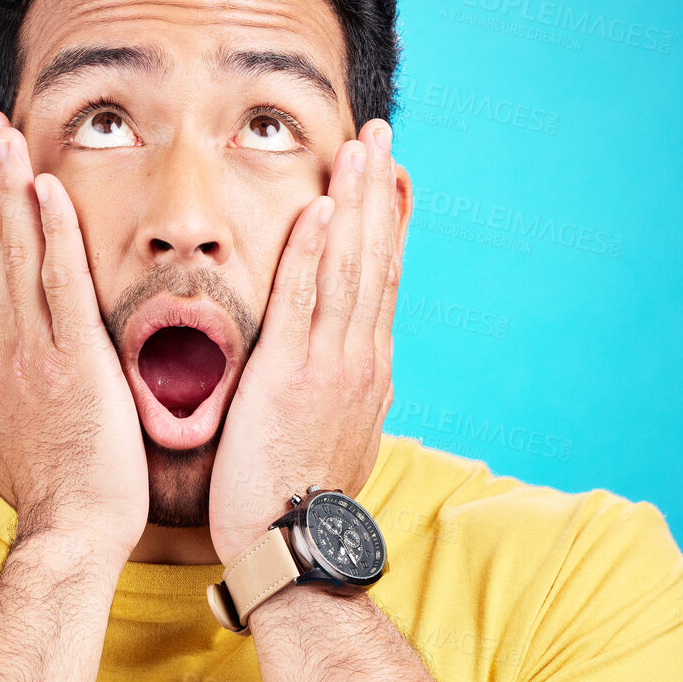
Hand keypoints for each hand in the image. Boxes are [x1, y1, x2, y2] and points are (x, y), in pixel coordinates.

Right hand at [0, 110, 148, 560]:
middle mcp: (3, 348)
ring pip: (14, 254)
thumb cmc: (63, 494)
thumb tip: (21, 378)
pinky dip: (52, 233)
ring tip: (5, 136)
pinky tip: (47, 189)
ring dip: (9, 189)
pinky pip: (60, 284)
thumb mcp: (29, 432)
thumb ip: (23, 391)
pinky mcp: (73, 364)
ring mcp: (33, 353)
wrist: (69, 534)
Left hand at [209, 120, 407, 563]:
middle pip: (375, 258)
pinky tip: (321, 206)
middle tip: (379, 134)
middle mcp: (360, 360)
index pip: (381, 282)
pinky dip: (316, 251)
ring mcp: (332, 365)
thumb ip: (340, 402)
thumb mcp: (333, 443)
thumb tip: (353, 385)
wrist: (294, 547)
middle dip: (378, 192)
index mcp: (367, 372)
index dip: (386, 225)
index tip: (390, 180)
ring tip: (358, 147)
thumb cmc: (298, 504)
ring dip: (354, 202)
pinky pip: (305, 300)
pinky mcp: (293, 375)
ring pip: (350, 267)